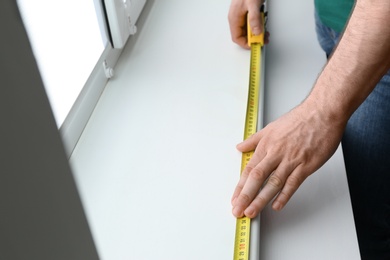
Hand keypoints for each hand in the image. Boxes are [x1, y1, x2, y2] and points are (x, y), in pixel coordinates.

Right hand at [228, 0, 265, 48]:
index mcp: (234, 18)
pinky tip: (263, 23)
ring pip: (248, 29)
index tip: (255, 45)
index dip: (246, 44)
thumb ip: (254, 19)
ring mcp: (241, 15)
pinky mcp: (247, 12)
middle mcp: (237, 18)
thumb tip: (256, 32)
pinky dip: (258, 25)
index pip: (237, 38)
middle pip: (243, 35)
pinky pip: (251, 23)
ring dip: (257, 32)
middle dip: (254, 39)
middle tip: (264, 39)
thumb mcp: (253, 4)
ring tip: (265, 32)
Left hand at [231, 102, 345, 217]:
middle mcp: (275, 153)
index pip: (249, 169)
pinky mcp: (306, 165)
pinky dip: (284, 195)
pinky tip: (276, 205)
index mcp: (266, 145)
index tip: (234, 198)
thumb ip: (254, 140)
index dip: (240, 186)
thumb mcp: (271, 127)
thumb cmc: (299, 119)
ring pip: (272, 183)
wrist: (322, 113)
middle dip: (245, 196)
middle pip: (256, 177)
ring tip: (252, 212)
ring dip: (260, 199)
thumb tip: (240, 146)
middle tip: (237, 210)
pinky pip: (293, 183)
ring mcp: (291, 160)